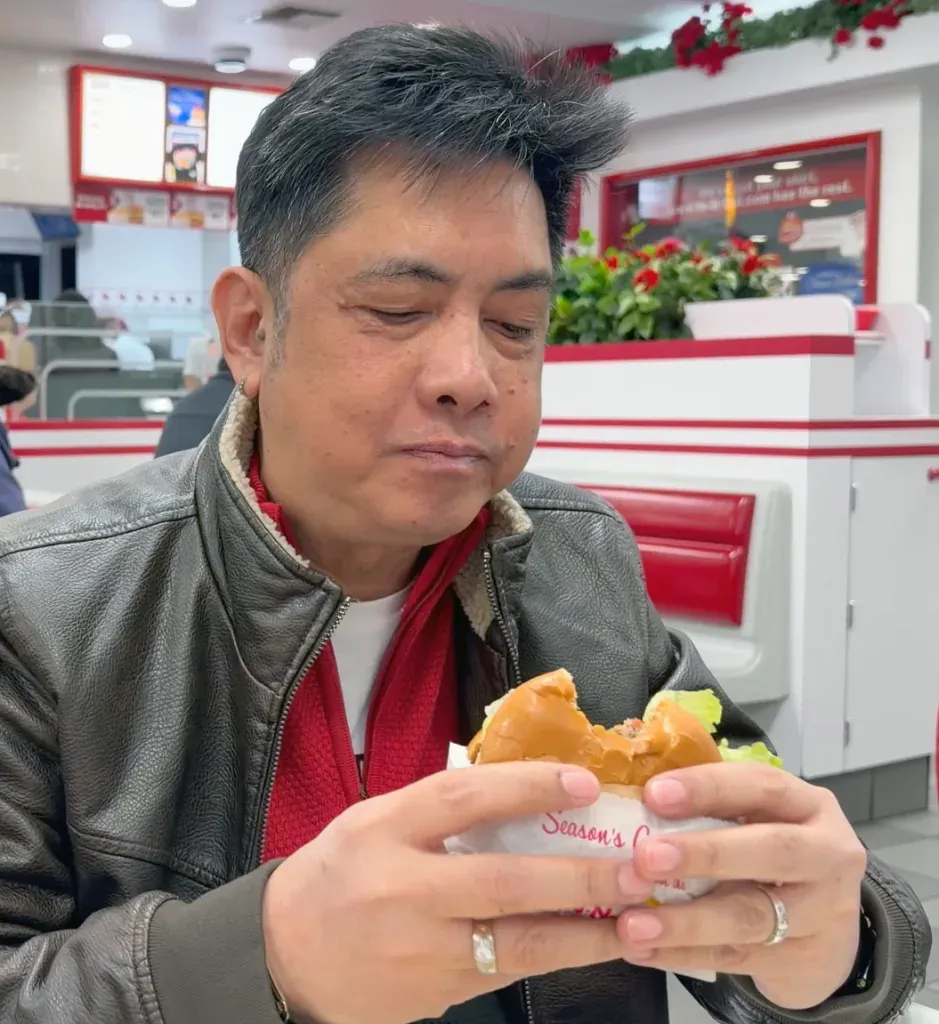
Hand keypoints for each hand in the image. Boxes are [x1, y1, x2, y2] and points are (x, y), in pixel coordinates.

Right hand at [262, 762, 652, 1023]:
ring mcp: (420, 953)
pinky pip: (506, 975)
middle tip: (637, 866)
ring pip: (517, 946)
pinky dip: (554, 958)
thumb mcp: (375, 821)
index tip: (583, 782)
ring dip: (586, 934)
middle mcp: (403, 891)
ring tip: (639, 918)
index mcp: (384, 831)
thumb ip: (438, 809)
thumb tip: (523, 792)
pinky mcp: (435, 995)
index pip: (463, 800)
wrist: (284, 958)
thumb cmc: (338, 872)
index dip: (527, 788)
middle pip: (503, 882)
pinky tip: (593, 946)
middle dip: (579, 877)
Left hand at [617, 762, 866, 1009]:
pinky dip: (684, 955)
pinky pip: (735, 959)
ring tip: (633, 924)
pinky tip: (643, 950)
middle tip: (646, 858)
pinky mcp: (802, 961)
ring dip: (686, 921)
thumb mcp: (756, 816)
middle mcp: (827, 855)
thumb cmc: (769, 850)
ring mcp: (821, 913)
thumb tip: (630, 793)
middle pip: (773, 851)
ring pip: (752, 917)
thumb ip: (710, 804)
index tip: (654, 793)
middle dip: (706, 854)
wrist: (828, 928)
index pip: (761, 786)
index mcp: (808, 805)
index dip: (708, 788)